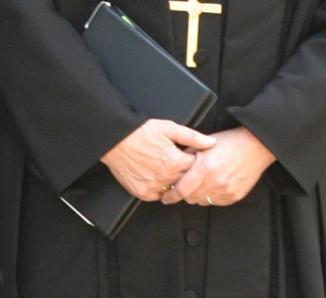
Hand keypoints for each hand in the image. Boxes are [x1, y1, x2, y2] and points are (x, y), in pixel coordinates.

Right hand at [101, 118, 216, 201]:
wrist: (114, 140)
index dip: (194, 161)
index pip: (196, 168)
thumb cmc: (140, 132)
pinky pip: (158, 196)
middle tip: (176, 163)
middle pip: (186, 181)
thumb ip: (192, 137)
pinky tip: (155, 177)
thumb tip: (211, 143)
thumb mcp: (168, 128)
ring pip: (173, 190)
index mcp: (175, 162)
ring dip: (173, 182)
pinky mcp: (142, 193)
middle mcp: (166, 177)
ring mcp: (154, 187)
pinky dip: (159, 189)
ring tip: (165, 169)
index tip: (189, 156)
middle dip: (185, 173)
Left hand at [164, 126, 275, 206]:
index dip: (171, 196)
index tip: (166, 197)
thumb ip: (188, 156)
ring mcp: (226, 191)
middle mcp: (215, 182)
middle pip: (191, 198)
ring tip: (201, 183)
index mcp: (204, 168)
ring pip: (203, 202)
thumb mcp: (203, 144)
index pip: (182, 189)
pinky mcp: (234, 196)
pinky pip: (216, 202)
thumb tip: (174, 166)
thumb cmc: (230, 142)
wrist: (255, 146)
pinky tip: (214, 185)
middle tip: (184, 187)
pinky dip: (212, 196)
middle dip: (185, 194)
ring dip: (198, 195)